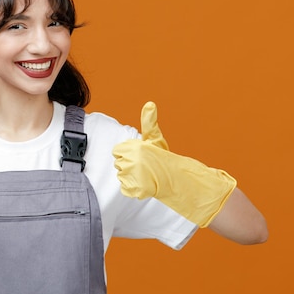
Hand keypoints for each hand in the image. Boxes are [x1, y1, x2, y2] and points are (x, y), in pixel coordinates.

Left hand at [112, 101, 235, 226]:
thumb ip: (148, 122)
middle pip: (118, 164)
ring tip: (145, 175)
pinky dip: (133, 188)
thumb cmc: (162, 156)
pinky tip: (144, 184)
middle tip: (144, 166)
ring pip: (121, 176)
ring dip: (130, 177)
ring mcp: (132, 177)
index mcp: (133, 148)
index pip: (117, 151)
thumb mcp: (154, 138)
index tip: (139, 155)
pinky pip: (125, 188)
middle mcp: (131, 162)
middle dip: (129, 165)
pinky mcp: (135, 190)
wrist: (176, 178)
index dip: (127, 153)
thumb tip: (150, 103)